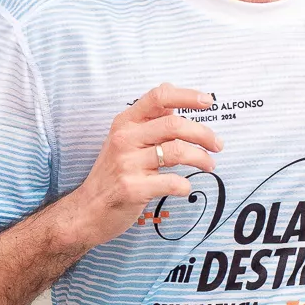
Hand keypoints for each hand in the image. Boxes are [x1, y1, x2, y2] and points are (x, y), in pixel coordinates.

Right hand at [60, 84, 222, 246]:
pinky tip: (184, 187)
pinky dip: (185, 185)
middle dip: (204, 134)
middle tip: (217, 144)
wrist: (87, 210)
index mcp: (125, 122)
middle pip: (174, 124)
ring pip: (177, 151)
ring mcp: (127, 164)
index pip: (158, 97)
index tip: (208, 102)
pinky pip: (172, 182)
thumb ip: (148, 120)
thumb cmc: (111, 173)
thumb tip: (172, 95)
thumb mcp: (123, 139)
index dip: (186, 96)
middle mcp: (125, 139)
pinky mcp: (133, 188)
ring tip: (209, 165)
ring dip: (201, 158)